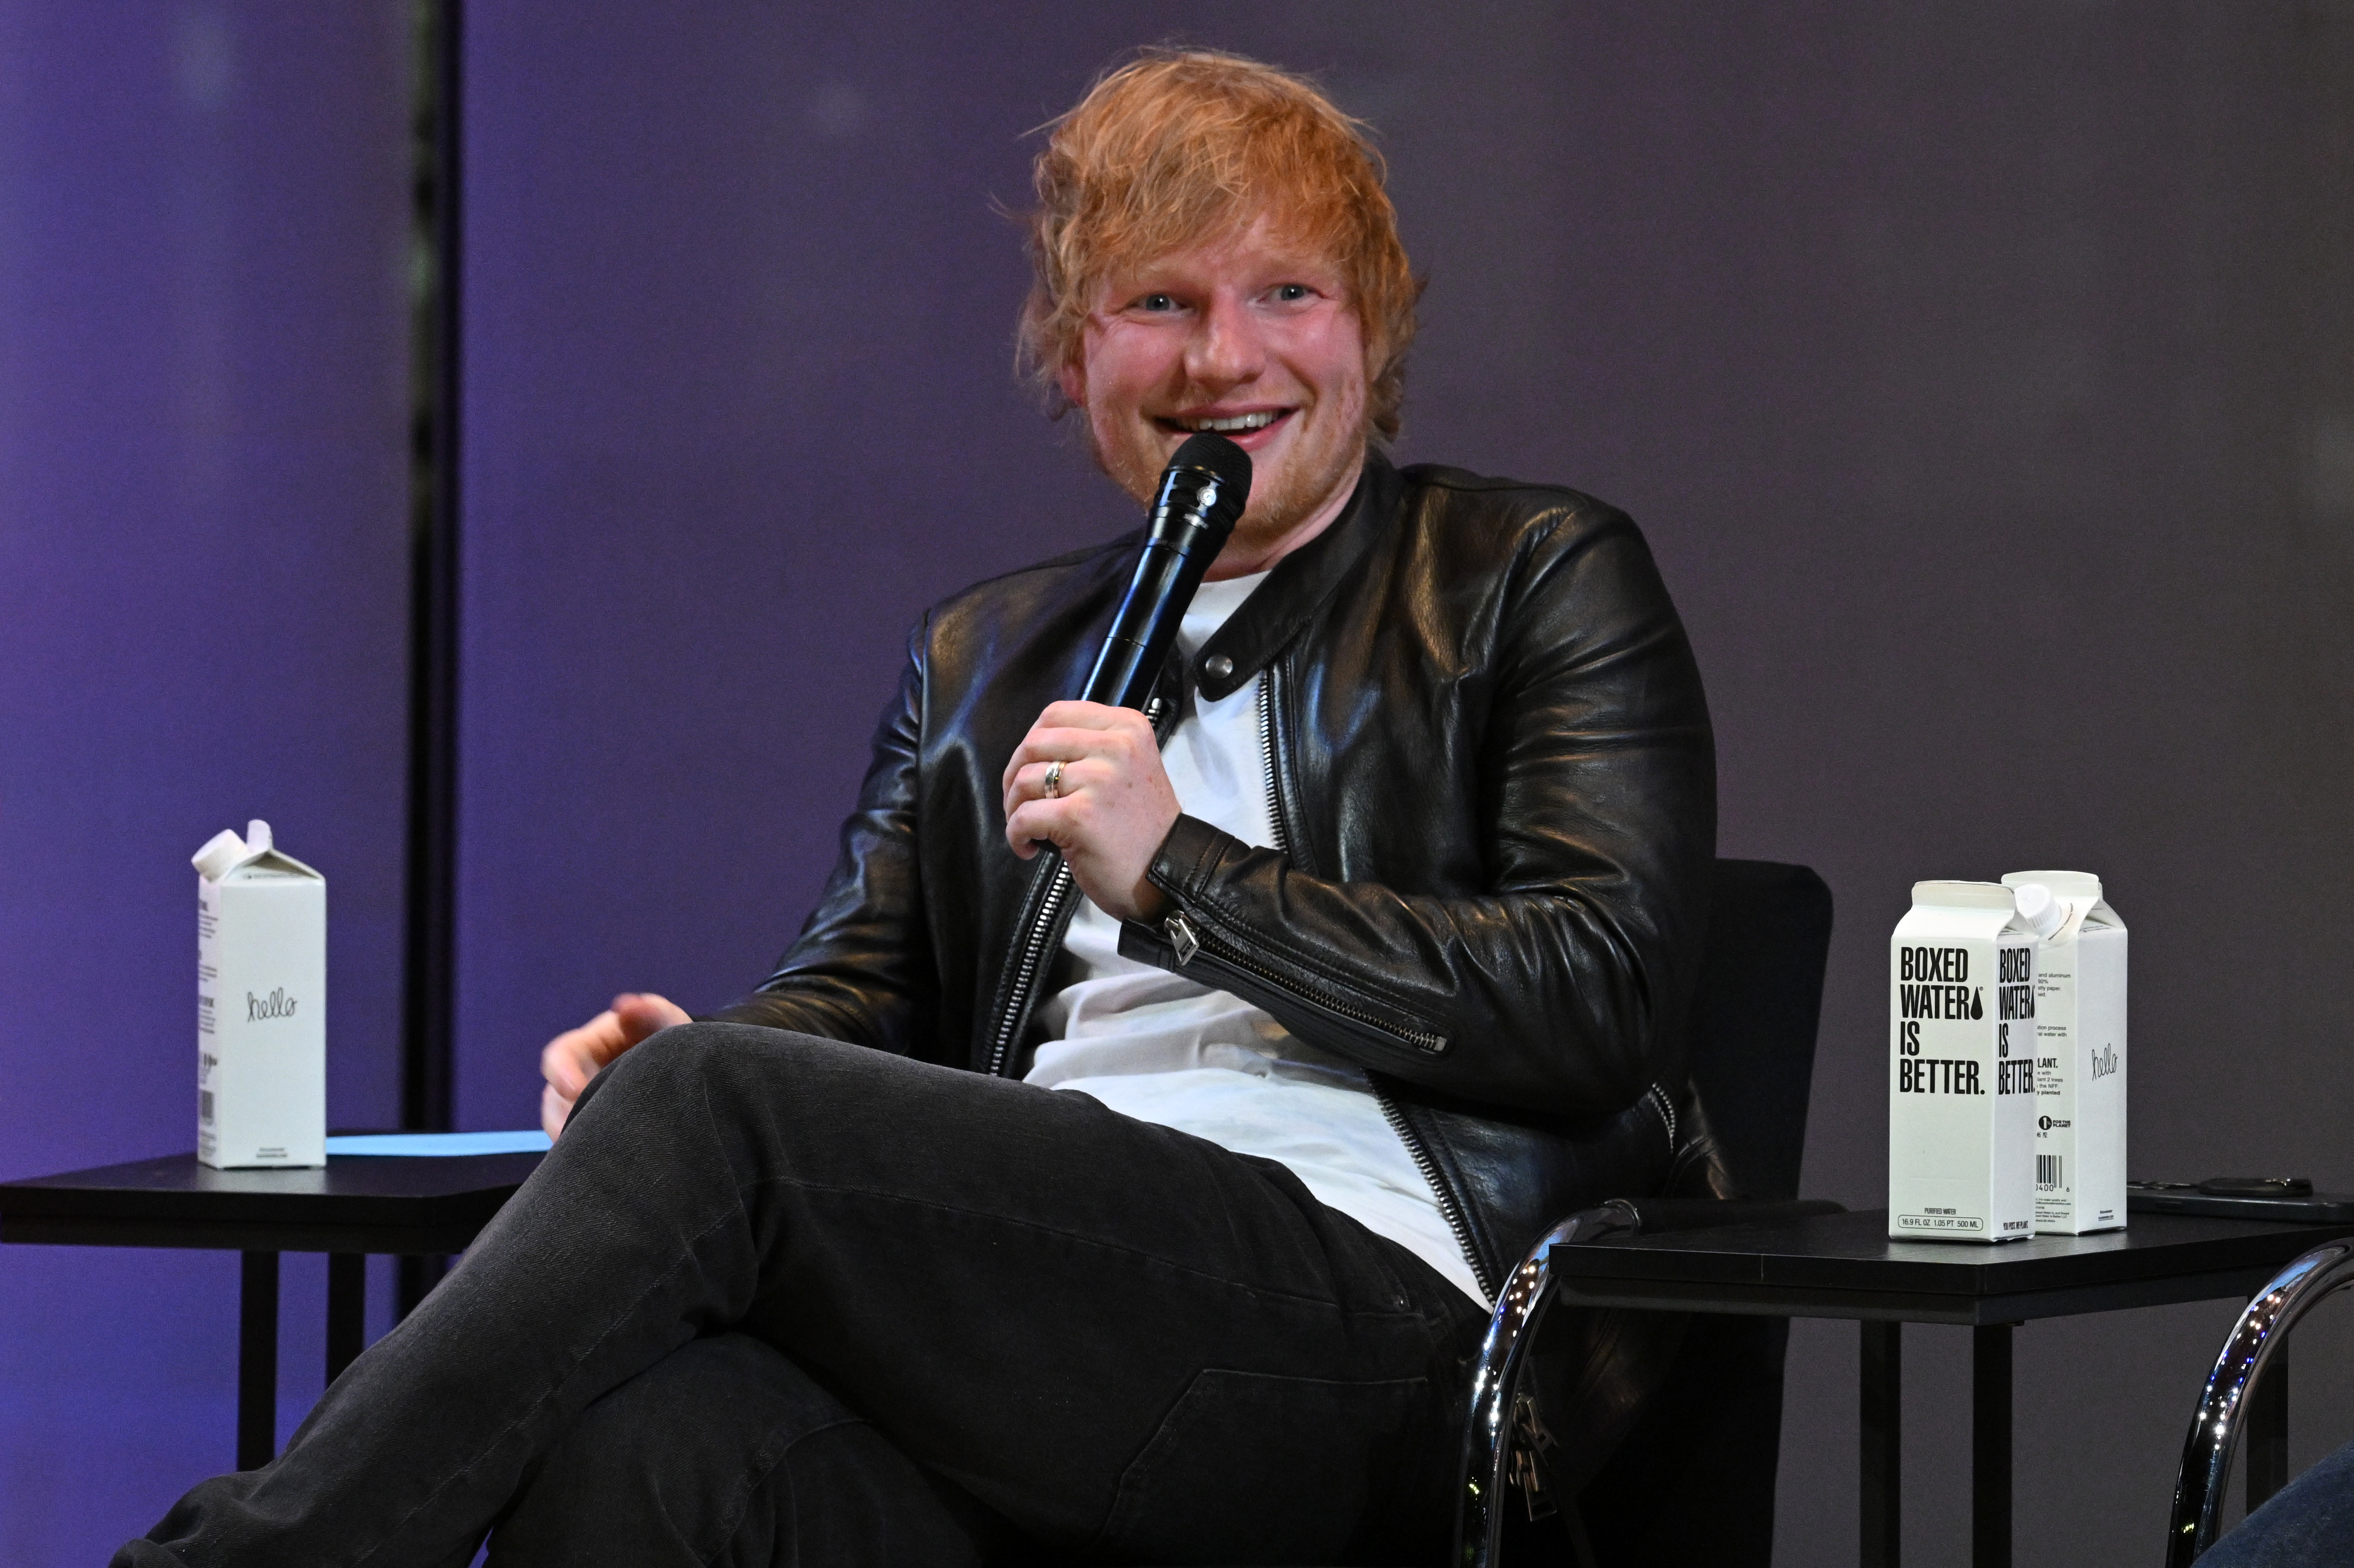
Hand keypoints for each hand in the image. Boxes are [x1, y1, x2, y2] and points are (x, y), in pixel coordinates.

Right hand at [539, 992, 690, 1138]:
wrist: (690, 1070)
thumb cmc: (675, 1039)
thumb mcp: (670, 1022)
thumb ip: (652, 1011)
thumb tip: (624, 1006)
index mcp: (591, 1045)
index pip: (561, 1056)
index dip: (560, 1072)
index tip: (573, 1089)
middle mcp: (579, 1075)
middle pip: (554, 1099)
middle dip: (565, 1115)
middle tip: (590, 1129)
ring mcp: (584, 1103)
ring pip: (563, 1125)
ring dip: (575, 1136)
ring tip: (601, 1148)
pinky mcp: (592, 1128)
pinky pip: (578, 1145)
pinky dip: (588, 1151)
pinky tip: (609, 1158)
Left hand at [1001, 700, 1177, 922]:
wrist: (1166, 875)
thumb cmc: (1141, 828)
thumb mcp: (1127, 768)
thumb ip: (1090, 749)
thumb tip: (1034, 750)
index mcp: (1128, 727)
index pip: (1057, 714)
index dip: (1032, 743)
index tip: (1030, 769)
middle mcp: (1117, 745)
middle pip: (1035, 743)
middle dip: (1014, 775)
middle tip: (1019, 802)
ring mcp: (1099, 779)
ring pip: (1026, 778)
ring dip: (1014, 807)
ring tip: (1027, 829)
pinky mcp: (1080, 815)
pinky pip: (1025, 816)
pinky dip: (1016, 834)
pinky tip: (1028, 847)